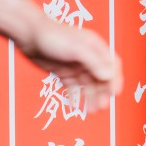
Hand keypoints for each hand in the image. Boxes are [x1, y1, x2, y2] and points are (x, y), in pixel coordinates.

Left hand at [0, 0, 122, 111]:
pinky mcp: (64, 72)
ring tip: (92, 110)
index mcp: (96, 48)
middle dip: (103, 92)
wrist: (29, 34)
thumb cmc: (54, 36)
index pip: (112, 65)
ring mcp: (76, 66)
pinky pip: (73, 88)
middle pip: (101, 78)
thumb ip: (94, 62)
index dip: (116, 79)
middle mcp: (88, 57)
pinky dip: (76, 97)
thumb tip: (109, 76)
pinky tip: (75, 106)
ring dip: (92, 97)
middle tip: (103, 106)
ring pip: (88, 85)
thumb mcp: (78, 48)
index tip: (115, 93)